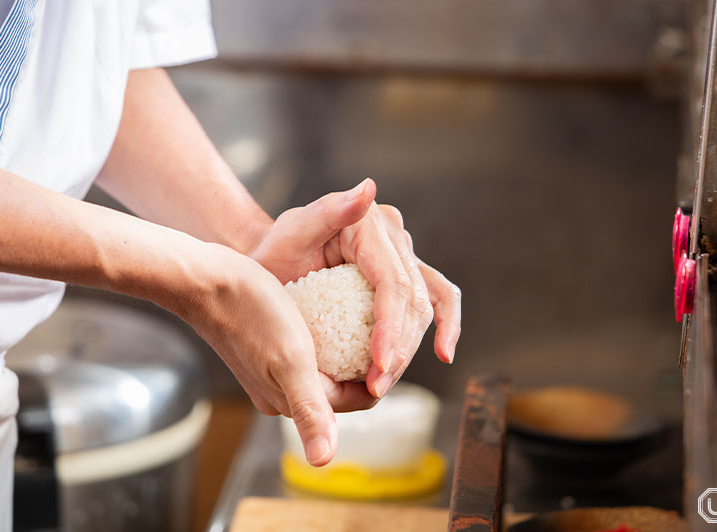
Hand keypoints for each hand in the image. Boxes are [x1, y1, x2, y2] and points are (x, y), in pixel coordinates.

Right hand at [171, 244, 367, 465]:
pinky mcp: (267, 349)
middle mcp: (282, 393)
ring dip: (347, 347)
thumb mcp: (290, 359)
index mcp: (290, 403)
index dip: (381, 375)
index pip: (357, 400)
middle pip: (343, 385)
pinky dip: (325, 335)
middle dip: (366, 361)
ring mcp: (273, 371)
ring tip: (364, 317)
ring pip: (328, 365)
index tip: (395, 342)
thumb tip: (323, 462)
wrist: (207, 282)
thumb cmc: (249, 313)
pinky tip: (333, 310)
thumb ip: (310, 410)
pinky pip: (310, 348)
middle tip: (385, 325)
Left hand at [250, 179, 461, 401]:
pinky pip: (435, 298)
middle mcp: (395, 236)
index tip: (379, 366)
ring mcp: (403, 254)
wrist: (273, 258)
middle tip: (376, 387)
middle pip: (414, 299)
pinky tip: (443, 353)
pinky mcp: (405, 273)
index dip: (391, 327)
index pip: (393, 282)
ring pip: (426, 305)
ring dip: (411, 349)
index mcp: (371, 225)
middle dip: (400, 347)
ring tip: (383, 384)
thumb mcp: (292, 231)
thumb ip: (329, 210)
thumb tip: (368, 188)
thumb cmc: (276, 249)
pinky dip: (443, 325)